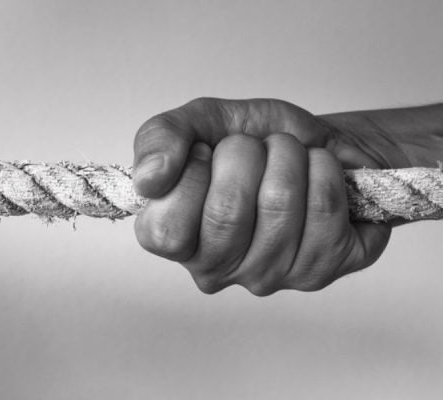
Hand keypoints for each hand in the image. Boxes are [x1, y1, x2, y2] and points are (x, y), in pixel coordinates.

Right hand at [133, 98, 394, 294]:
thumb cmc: (253, 139)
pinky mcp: (321, 270)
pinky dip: (324, 169)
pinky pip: (324, 209)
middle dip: (245, 154)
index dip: (191, 177)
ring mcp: (268, 276)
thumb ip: (160, 138)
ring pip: (279, 205)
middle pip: (226, 213)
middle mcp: (216, 269)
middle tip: (252, 147)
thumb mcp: (198, 121)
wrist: (313, 141)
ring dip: (287, 156)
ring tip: (285, 155)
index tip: (206, 152)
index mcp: (173, 238)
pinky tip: (316, 173)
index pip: (167, 232)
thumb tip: (148, 179)